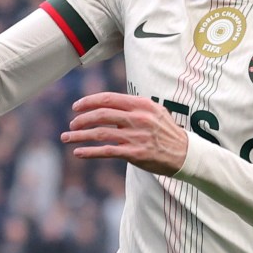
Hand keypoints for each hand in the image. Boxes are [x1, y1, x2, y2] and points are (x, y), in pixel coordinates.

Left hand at [62, 92, 191, 175]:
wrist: (185, 153)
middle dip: (82, 119)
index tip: (76, 106)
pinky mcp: (135, 154)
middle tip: (72, 124)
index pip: (109, 98)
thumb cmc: (165, 132)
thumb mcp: (154, 112)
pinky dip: (89, 152)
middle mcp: (138, 118)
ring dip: (79, 135)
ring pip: (100, 133)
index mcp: (142, 105)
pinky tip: (78, 153)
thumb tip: (107, 107)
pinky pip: (106, 151)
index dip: (89, 101)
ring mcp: (136, 136)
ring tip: (67, 137)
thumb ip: (132, 108)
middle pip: (101, 115)